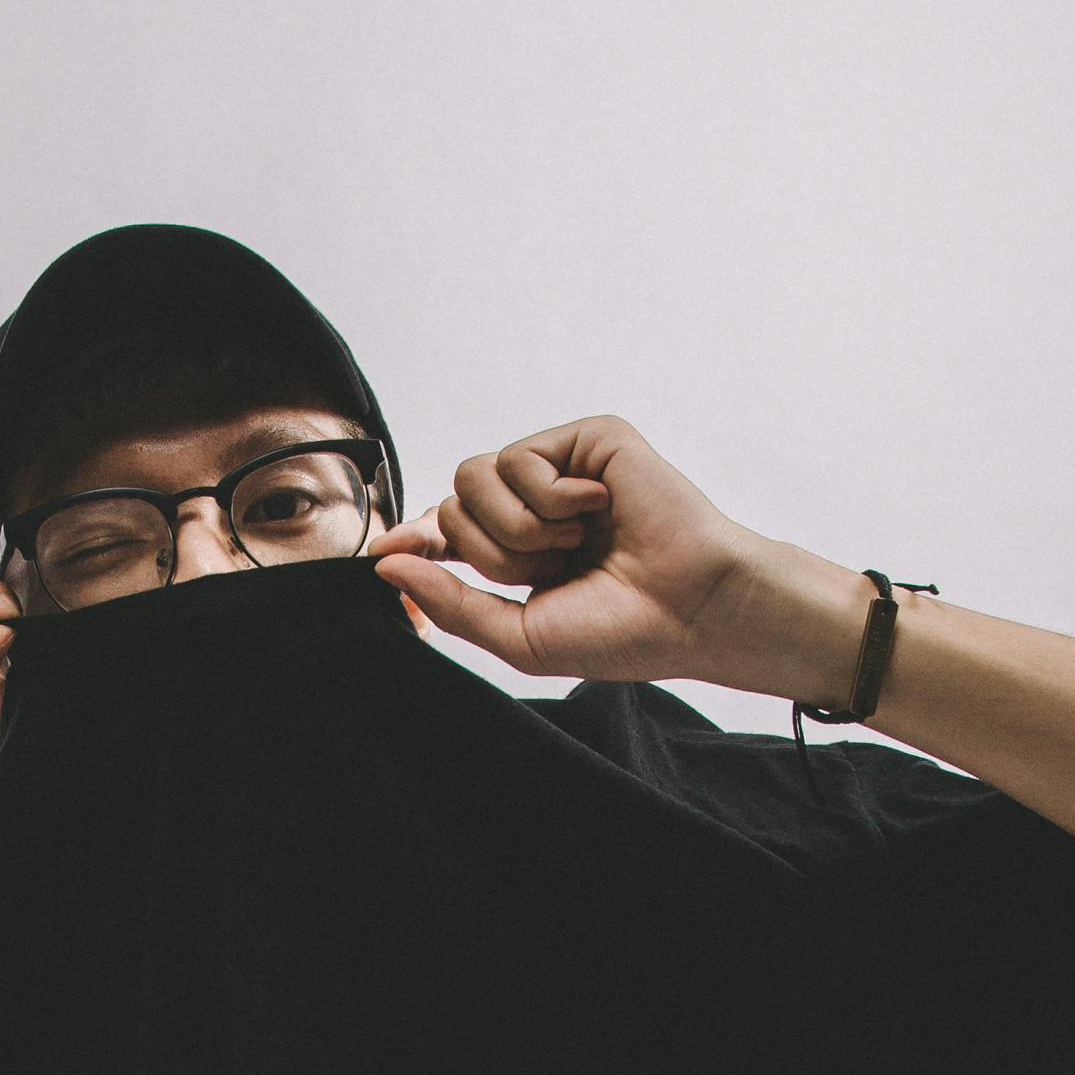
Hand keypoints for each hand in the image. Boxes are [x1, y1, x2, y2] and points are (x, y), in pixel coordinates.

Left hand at [375, 418, 785, 688]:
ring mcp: (563, 469)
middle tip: (552, 569)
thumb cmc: (620, 631)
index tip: (385, 555)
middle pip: (453, 504)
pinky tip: (596, 509)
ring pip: (474, 477)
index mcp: (524, 552)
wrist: (689, 608)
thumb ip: (450, 603)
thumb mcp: (517, 636)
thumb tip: (387, 566)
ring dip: (518, 528)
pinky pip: (519, 458)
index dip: (416, 540)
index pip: (449, 532)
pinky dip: (550, 498)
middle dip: (491, 552)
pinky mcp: (588, 438)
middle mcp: (538, 506)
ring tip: (574, 543)